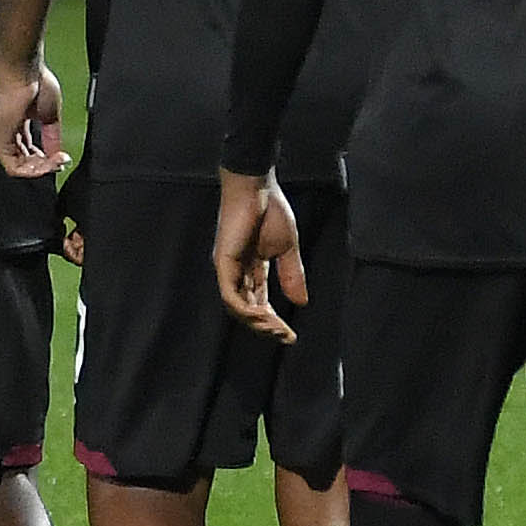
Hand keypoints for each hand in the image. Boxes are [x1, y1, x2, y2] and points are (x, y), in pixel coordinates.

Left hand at [0, 53, 67, 179]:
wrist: (25, 71)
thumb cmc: (37, 83)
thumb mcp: (50, 117)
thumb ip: (52, 138)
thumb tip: (58, 155)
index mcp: (17, 127)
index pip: (29, 153)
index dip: (47, 160)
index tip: (62, 157)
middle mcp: (7, 134)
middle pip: (25, 163)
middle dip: (46, 166)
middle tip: (61, 161)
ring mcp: (1, 138)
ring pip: (19, 169)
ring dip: (42, 169)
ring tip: (56, 160)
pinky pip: (13, 167)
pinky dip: (33, 169)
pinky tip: (47, 161)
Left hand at [212, 170, 306, 344]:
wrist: (258, 188)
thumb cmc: (271, 212)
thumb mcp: (288, 249)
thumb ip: (292, 274)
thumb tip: (301, 303)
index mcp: (252, 269)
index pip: (261, 303)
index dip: (274, 321)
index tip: (291, 336)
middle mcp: (236, 272)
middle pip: (248, 310)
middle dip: (267, 327)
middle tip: (285, 337)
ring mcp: (227, 268)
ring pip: (236, 307)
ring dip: (256, 322)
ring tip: (276, 329)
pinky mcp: (223, 261)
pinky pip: (230, 293)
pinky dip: (244, 308)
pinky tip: (263, 314)